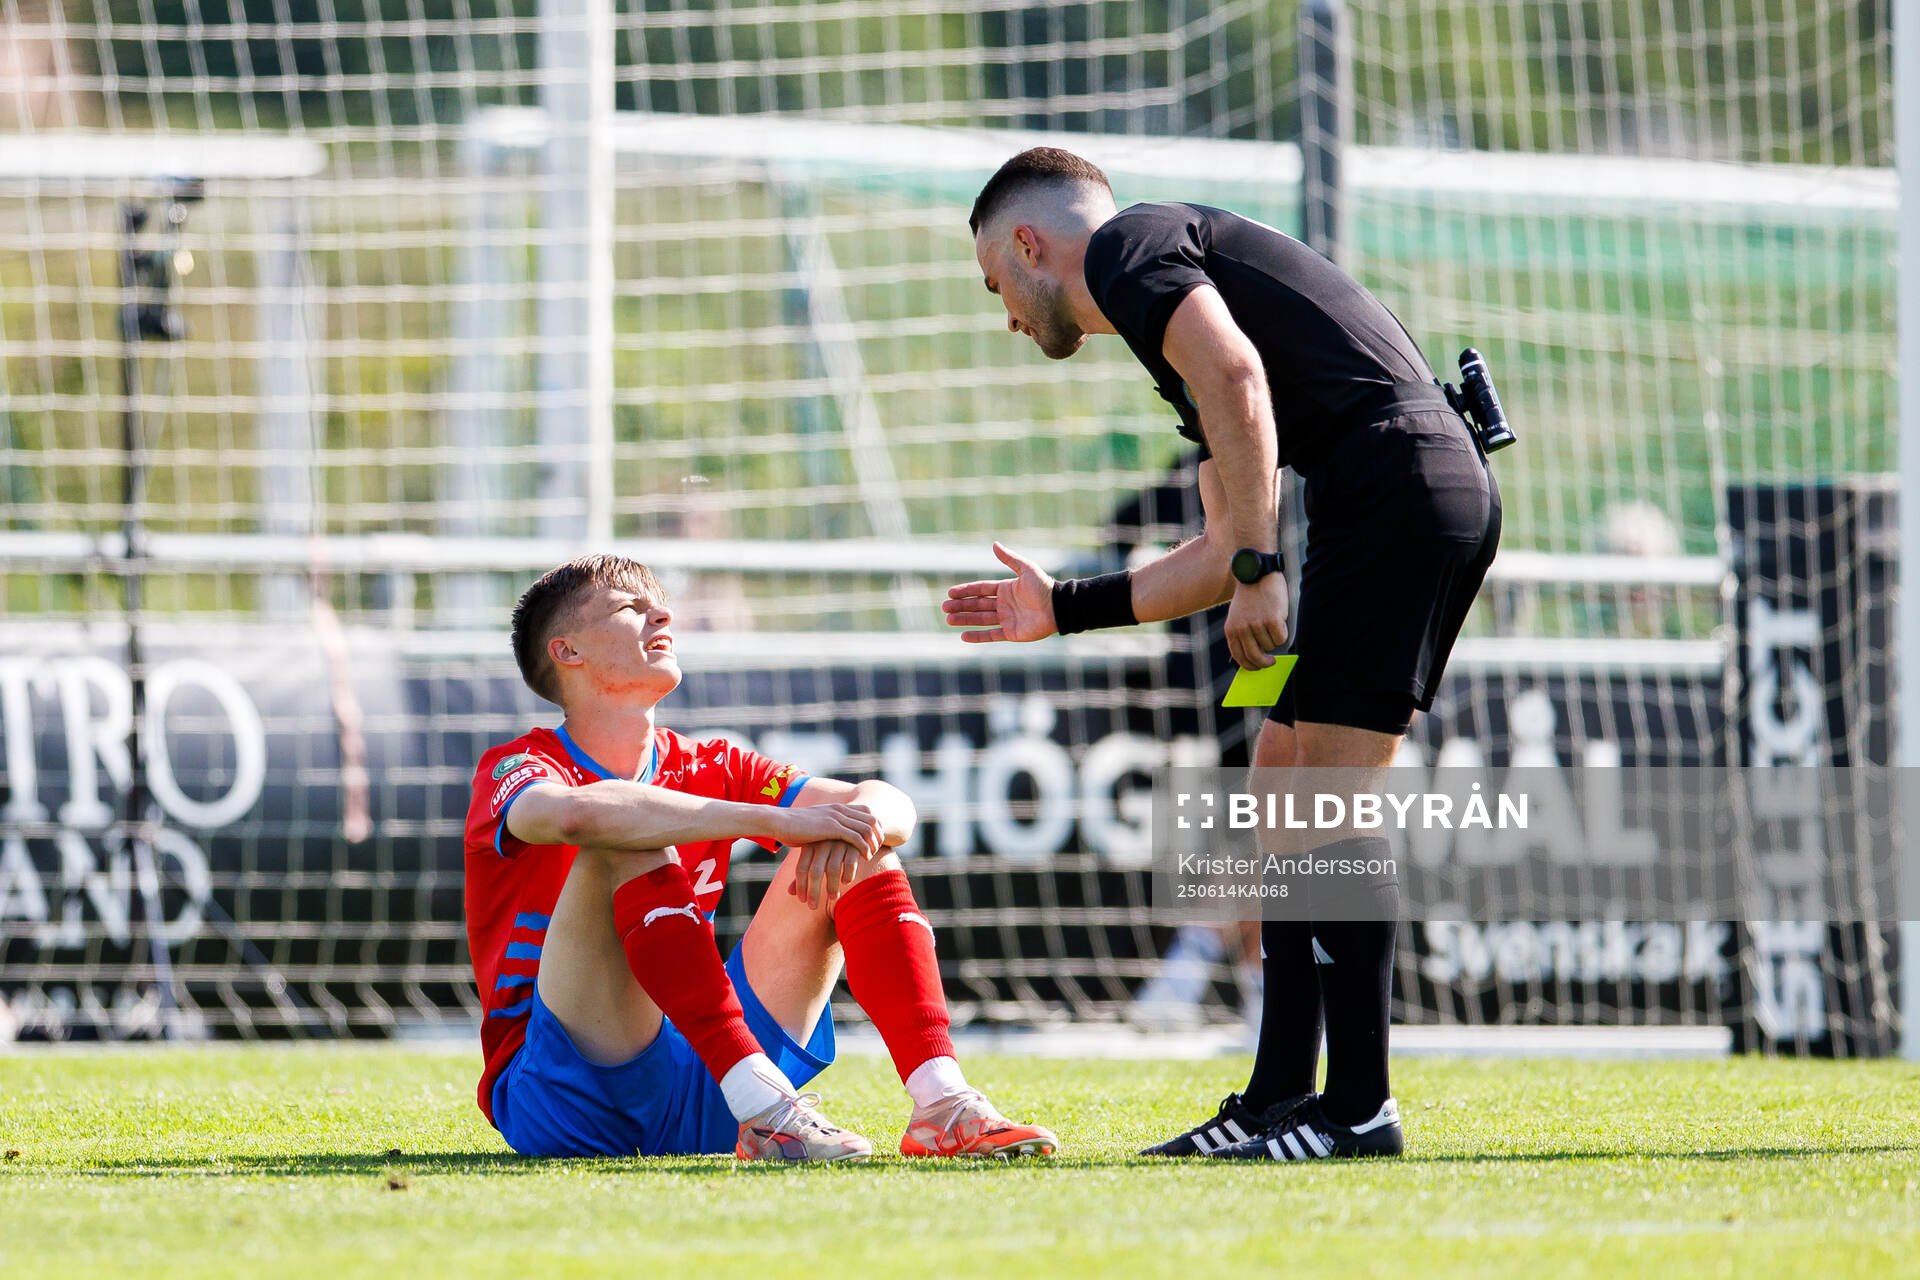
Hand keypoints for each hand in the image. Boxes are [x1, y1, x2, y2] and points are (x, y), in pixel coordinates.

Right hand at [773, 803, 882, 855]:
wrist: (778, 821)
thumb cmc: (791, 827)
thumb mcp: (813, 824)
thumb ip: (824, 826)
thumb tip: (827, 836)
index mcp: (837, 807)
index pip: (867, 811)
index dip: (876, 825)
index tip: (876, 839)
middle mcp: (840, 809)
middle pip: (872, 818)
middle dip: (879, 834)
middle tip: (879, 849)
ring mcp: (836, 817)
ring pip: (867, 828)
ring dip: (873, 843)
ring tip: (872, 855)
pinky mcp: (831, 828)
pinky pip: (857, 837)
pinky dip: (864, 848)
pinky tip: (864, 857)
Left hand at [787, 839, 866, 909]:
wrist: (856, 828)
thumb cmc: (832, 847)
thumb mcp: (817, 856)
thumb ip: (805, 872)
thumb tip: (790, 893)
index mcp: (811, 845)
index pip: (801, 868)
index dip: (800, 886)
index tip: (802, 901)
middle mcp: (823, 843)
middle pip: (815, 871)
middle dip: (813, 892)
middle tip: (813, 906)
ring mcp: (839, 843)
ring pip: (832, 869)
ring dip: (832, 887)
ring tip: (833, 898)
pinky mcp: (855, 844)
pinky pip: (849, 864)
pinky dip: (847, 875)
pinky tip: (846, 882)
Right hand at [942, 542, 1056, 642]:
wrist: (1058, 608)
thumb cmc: (1044, 587)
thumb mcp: (1026, 569)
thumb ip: (1009, 559)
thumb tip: (994, 544)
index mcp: (1006, 589)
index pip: (981, 589)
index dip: (966, 591)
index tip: (951, 593)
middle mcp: (1004, 604)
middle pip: (977, 605)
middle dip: (961, 606)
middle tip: (944, 607)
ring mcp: (1007, 619)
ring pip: (981, 619)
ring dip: (965, 619)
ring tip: (948, 619)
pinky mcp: (1011, 633)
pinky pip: (991, 635)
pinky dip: (977, 636)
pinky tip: (963, 635)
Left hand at [1225, 573, 1288, 668]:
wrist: (1257, 573)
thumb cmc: (1250, 597)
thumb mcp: (1239, 616)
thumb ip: (1243, 635)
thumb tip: (1254, 659)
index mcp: (1231, 630)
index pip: (1240, 657)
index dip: (1250, 666)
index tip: (1257, 667)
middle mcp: (1242, 629)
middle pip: (1256, 657)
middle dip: (1265, 663)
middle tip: (1271, 662)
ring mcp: (1257, 625)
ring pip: (1271, 646)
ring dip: (1274, 637)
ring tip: (1271, 620)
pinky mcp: (1272, 620)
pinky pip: (1281, 638)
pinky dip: (1283, 631)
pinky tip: (1279, 618)